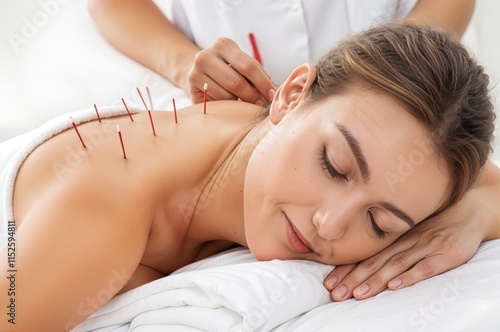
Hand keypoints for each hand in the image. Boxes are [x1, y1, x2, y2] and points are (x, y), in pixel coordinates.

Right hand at [188, 37, 275, 104]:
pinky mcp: (191, 86)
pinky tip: (230, 105)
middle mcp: (207, 54)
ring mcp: (196, 70)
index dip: (263, 83)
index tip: (272, 95)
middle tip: (260, 104)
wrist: (199, 71)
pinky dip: (227, 106)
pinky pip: (215, 102)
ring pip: (226, 95)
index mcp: (224, 45)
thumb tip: (272, 92)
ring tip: (246, 104)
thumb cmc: (227, 68)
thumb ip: (256, 74)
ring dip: (240, 103)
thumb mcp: (241, 65)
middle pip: (236, 82)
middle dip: (252, 96)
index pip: (249, 66)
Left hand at [323, 184, 491, 300]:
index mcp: (395, 238)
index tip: (329, 284)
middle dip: (354, 279)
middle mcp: (407, 242)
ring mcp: (426, 246)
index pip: (367, 256)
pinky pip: (427, 267)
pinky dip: (410, 276)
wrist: (470, 208)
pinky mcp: (447, 254)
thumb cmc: (435, 224)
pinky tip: (395, 286)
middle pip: (376, 263)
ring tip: (358, 293)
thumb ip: (391, 246)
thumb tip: (362, 264)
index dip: (347, 270)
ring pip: (396, 265)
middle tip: (336, 293)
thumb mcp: (410, 231)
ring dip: (376, 280)